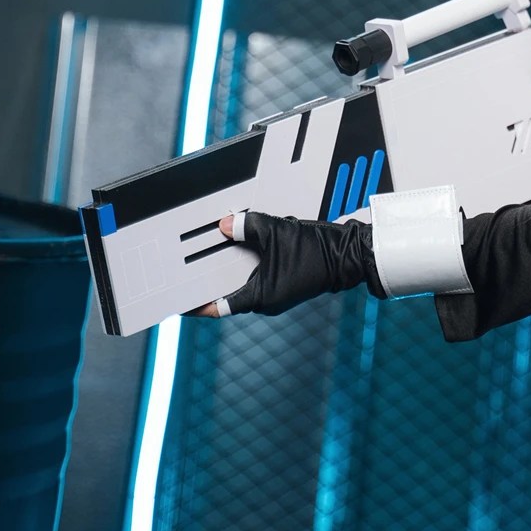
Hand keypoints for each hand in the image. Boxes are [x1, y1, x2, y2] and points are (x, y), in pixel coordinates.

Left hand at [190, 209, 380, 317]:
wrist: (349, 254)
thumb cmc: (317, 252)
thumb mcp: (276, 232)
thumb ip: (247, 226)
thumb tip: (226, 225)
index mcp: (261, 297)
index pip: (219, 306)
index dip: (197, 304)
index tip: (181, 302)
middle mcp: (268, 300)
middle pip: (230, 290)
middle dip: (214, 277)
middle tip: (194, 267)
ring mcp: (278, 292)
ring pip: (246, 280)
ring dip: (234, 267)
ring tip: (220, 250)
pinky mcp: (287, 282)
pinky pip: (261, 273)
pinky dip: (251, 262)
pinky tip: (249, 244)